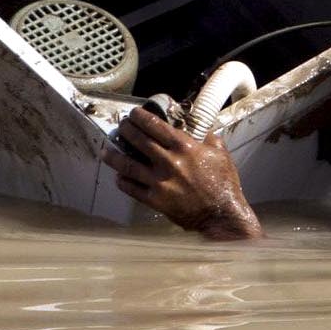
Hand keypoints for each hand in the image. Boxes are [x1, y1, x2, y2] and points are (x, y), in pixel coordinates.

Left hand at [110, 108, 262, 238]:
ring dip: (114, 155)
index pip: (155, 125)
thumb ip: (208, 138)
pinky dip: (123, 182)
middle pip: (138, 141)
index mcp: (184, 147)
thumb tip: (199, 130)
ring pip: (128, 165)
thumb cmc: (223, 184)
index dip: (140, 117)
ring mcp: (159, 182)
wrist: (221, 216)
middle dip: (126, 130)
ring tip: (106, 150)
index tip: (133, 114)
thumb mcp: (220, 153)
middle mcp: (168, 162)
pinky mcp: (156, 201)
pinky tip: (118, 177)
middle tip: (121, 126)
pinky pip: (132, 189)